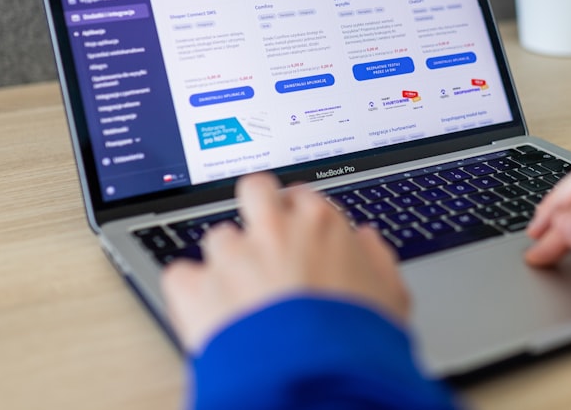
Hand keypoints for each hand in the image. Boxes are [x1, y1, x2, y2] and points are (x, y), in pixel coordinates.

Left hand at [161, 172, 409, 352]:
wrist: (319, 381)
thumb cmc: (359, 343)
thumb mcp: (390, 297)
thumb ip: (376, 260)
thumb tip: (364, 242)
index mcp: (321, 225)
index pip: (301, 196)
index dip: (298, 215)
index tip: (298, 233)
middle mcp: (274, 230)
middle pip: (255, 190)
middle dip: (256, 207)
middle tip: (261, 238)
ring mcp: (232, 256)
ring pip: (218, 238)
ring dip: (227, 261)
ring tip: (240, 297)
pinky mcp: (197, 289)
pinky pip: (181, 275)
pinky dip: (190, 292)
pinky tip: (207, 313)